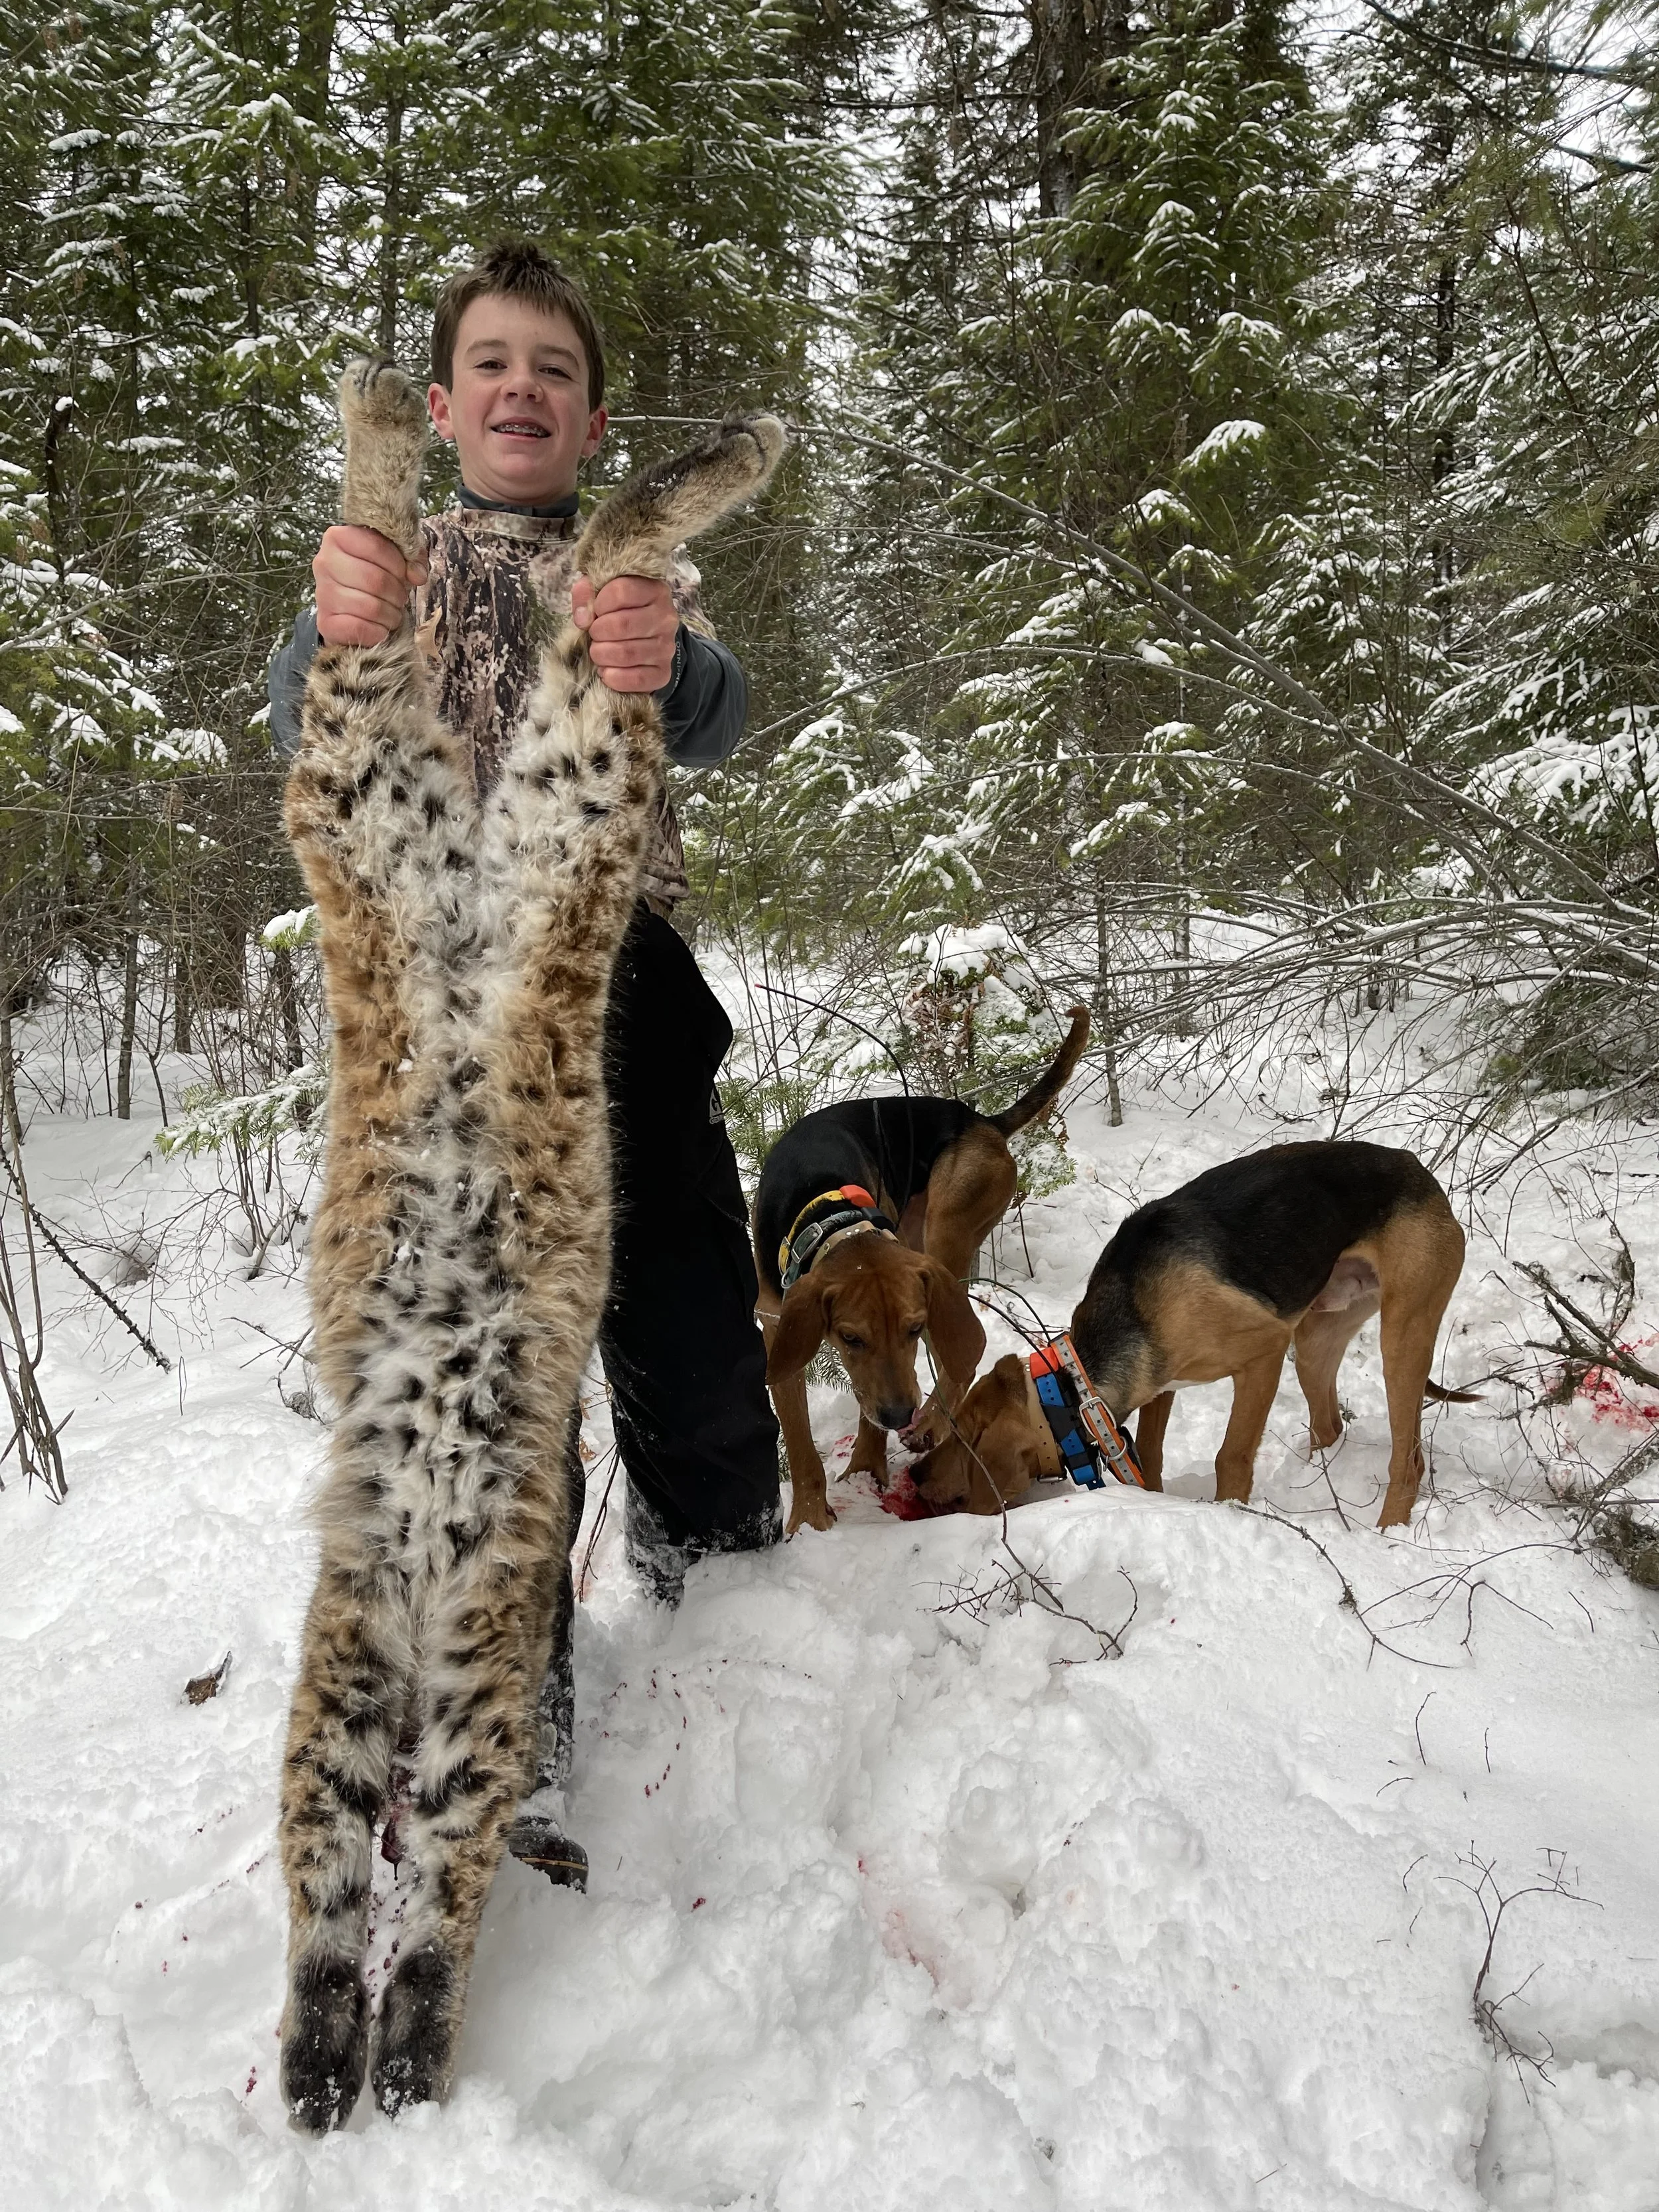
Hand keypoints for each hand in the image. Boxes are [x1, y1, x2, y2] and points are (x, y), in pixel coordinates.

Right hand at [313, 525, 426, 645]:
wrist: (347, 608)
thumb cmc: (373, 576)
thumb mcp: (392, 557)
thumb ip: (410, 557)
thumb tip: (417, 575)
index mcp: (338, 537)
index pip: (376, 546)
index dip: (399, 564)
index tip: (403, 574)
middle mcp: (324, 562)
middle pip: (375, 579)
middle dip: (397, 593)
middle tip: (400, 598)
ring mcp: (322, 593)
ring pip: (370, 607)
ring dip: (391, 614)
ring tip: (392, 612)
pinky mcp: (325, 623)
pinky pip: (360, 628)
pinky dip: (378, 632)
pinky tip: (380, 627)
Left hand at [571, 574, 678, 692]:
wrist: (644, 642)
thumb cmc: (619, 614)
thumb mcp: (602, 594)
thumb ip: (586, 594)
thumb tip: (583, 618)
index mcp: (654, 591)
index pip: (621, 592)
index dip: (599, 604)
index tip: (595, 612)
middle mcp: (666, 618)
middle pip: (622, 624)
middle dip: (597, 632)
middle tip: (594, 635)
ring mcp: (666, 647)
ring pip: (626, 653)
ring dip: (602, 655)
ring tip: (598, 652)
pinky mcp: (663, 673)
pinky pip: (635, 678)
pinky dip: (613, 677)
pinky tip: (606, 670)